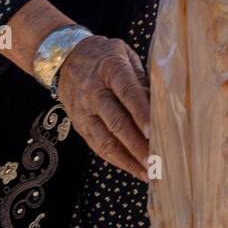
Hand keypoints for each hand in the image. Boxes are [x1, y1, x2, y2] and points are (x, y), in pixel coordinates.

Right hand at [56, 35, 150, 180]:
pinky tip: (133, 168)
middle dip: (137, 144)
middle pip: (116, 121)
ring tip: (148, 172)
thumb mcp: (126, 55)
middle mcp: (94, 91)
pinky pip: (97, 146)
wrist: (66, 58)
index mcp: (110, 69)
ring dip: (128, 159)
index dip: (140, 112)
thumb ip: (142, 79)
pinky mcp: (79, 125)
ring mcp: (84, 111)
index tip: (154, 131)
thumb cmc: (105, 56)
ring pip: (105, 140)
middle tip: (156, 160)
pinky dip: (116, 160)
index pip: (127, 92)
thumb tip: (161, 105)